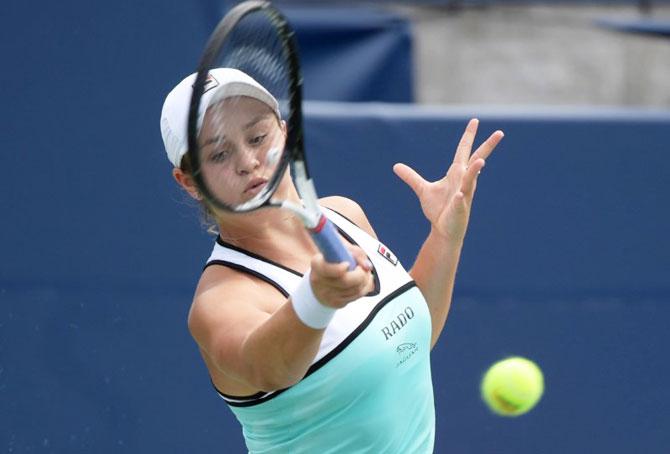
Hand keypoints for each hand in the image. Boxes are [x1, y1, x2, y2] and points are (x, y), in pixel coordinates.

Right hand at [309, 245, 373, 308]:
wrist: (322, 277)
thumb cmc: (333, 260)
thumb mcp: (341, 249)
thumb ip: (356, 253)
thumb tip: (368, 267)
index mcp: (317, 264)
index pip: (328, 270)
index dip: (340, 268)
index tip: (347, 264)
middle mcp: (319, 281)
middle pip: (346, 282)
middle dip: (361, 275)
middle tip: (362, 268)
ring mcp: (327, 294)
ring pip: (355, 290)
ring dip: (366, 281)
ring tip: (365, 273)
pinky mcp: (336, 303)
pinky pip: (356, 296)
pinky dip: (364, 288)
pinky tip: (363, 281)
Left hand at [393, 118, 502, 242]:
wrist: (443, 230)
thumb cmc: (438, 209)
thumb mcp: (423, 189)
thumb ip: (411, 177)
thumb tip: (396, 166)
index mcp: (456, 173)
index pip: (464, 151)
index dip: (468, 136)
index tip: (475, 121)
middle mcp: (463, 181)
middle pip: (476, 160)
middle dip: (487, 147)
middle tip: (499, 133)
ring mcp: (464, 195)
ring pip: (471, 180)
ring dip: (475, 171)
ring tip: (480, 161)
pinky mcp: (459, 209)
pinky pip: (459, 202)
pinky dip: (459, 198)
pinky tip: (459, 195)